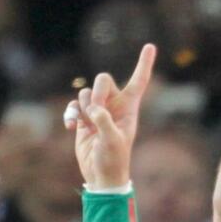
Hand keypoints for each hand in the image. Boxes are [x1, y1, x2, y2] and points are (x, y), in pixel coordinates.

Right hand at [67, 43, 155, 188]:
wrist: (101, 176)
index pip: (139, 81)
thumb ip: (105, 122)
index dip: (144, 63)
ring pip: (85, 92)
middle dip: (96, 92)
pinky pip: (73, 106)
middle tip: (95, 111)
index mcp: (129, 108)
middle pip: (103, 79)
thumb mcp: (113, 141)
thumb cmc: (114, 160)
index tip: (150, 46)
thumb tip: (94, 110)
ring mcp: (98, 111)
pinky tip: (71, 127)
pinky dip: (70, 114)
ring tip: (87, 124)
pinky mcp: (83, 119)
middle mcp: (114, 106)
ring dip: (82, 106)